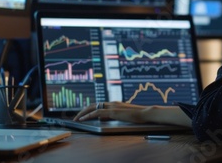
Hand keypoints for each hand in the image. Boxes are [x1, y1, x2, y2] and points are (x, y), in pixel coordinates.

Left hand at [73, 102, 191, 126]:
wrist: (146, 113)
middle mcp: (112, 102)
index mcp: (115, 103)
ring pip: (93, 107)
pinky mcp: (113, 111)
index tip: (83, 114)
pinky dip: (89, 115)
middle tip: (76, 116)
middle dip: (83, 110)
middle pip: (93, 104)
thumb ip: (117, 114)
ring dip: (83, 113)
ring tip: (77, 118)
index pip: (99, 104)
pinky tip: (84, 119)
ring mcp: (112, 106)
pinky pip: (98, 113)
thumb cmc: (138, 115)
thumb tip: (109, 118)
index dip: (89, 108)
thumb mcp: (125, 114)